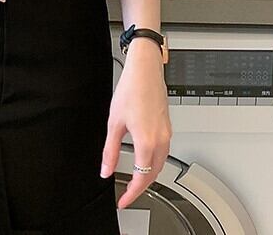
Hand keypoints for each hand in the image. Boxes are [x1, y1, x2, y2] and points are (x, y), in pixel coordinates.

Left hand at [100, 37, 171, 209]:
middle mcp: (161, 140)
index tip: (123, 201)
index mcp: (147, 141)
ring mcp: (166, 133)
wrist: (145, 71)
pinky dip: (155, 162)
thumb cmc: (131, 90)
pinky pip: (164, 152)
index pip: (142, 178)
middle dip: (141, 187)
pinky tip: (145, 159)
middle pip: (154, 174)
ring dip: (149, 175)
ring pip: (161, 164)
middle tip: (128, 194)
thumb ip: (110, 150)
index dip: (132, 193)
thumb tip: (106, 168)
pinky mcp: (167, 126)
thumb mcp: (114, 123)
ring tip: (135, 181)